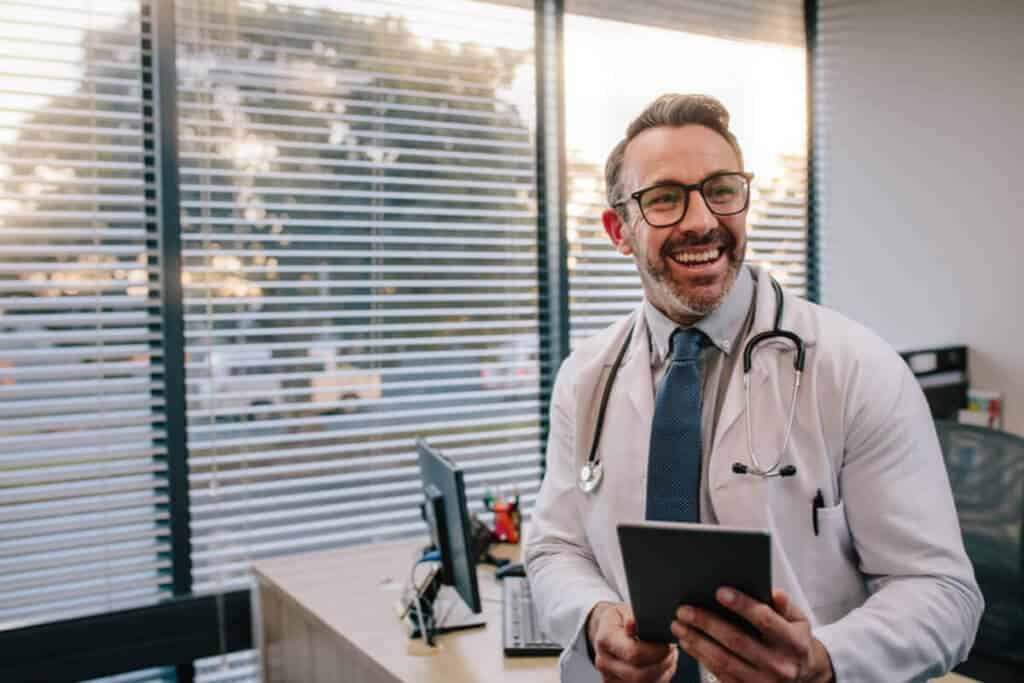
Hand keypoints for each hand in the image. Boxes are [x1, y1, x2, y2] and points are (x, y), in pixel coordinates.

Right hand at [587, 601, 677, 682]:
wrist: (606, 632)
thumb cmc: (620, 619)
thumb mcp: (625, 610)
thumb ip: (632, 616)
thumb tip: (633, 623)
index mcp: (605, 639)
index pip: (633, 653)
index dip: (656, 651)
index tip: (668, 643)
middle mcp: (604, 661)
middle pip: (639, 675)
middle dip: (662, 664)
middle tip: (672, 651)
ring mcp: (610, 677)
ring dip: (662, 672)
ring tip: (668, 656)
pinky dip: (658, 678)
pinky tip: (660, 664)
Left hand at [670, 588, 833, 682]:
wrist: (804, 675)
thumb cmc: (794, 640)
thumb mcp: (798, 620)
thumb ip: (784, 606)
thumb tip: (774, 593)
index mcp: (794, 643)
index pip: (765, 620)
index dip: (742, 605)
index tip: (719, 591)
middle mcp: (780, 665)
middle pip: (737, 641)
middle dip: (707, 623)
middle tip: (684, 609)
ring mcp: (764, 682)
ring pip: (724, 660)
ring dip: (697, 641)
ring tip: (678, 625)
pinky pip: (720, 674)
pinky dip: (700, 657)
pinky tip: (688, 642)